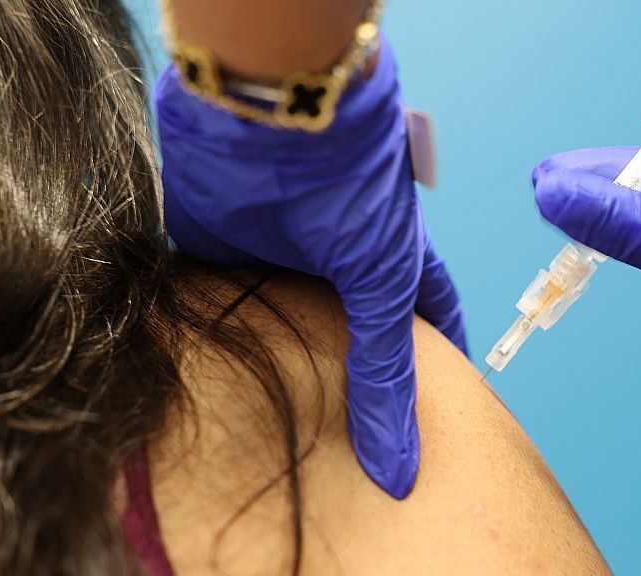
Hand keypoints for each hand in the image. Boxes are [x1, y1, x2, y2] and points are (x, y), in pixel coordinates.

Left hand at [155, 40, 466, 497]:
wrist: (275, 119)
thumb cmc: (356, 191)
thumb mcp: (385, 287)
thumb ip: (386, 376)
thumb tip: (400, 471)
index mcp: (387, 271)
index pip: (421, 334)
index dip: (433, 378)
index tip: (434, 433)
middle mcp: (334, 271)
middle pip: (343, 344)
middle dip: (345, 393)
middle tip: (341, 465)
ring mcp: (277, 264)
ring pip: (280, 333)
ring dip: (277, 376)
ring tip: (271, 449)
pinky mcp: (218, 257)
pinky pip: (215, 312)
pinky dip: (211, 349)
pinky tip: (206, 398)